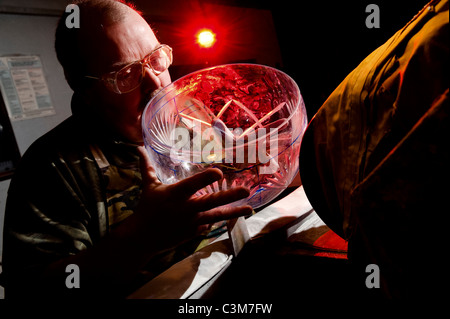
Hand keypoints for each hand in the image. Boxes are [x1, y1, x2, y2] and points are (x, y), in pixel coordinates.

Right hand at [128, 146, 251, 251]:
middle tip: (246, 190)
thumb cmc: (146, 207)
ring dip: (235, 212)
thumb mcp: (149, 185)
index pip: (193, 184)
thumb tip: (138, 147)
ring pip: (216, 216)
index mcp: (175, 194)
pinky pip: (210, 224)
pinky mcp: (194, 232)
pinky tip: (232, 215)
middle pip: (211, 202)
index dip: (206, 178)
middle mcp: (186, 208)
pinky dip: (218, 219)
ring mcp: (192, 222)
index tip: (219, 173)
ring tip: (251, 209)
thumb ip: (147, 166)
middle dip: (230, 196)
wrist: (142, 238)